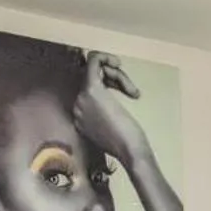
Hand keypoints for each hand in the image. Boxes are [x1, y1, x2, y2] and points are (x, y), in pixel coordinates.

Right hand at [73, 51, 151, 167]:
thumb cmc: (130, 144)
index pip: (92, 88)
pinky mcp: (92, 89)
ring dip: (117, 75)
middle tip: (132, 92)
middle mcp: (78, 106)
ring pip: (96, 70)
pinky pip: (94, 62)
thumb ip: (108, 112)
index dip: (112, 84)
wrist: (131, 152)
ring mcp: (82, 98)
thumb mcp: (115, 127)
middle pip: (94, 78)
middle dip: (116, 78)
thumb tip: (115, 94)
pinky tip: (117, 63)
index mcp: (81, 116)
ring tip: (132, 91)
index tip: (128, 92)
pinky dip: (105, 58)